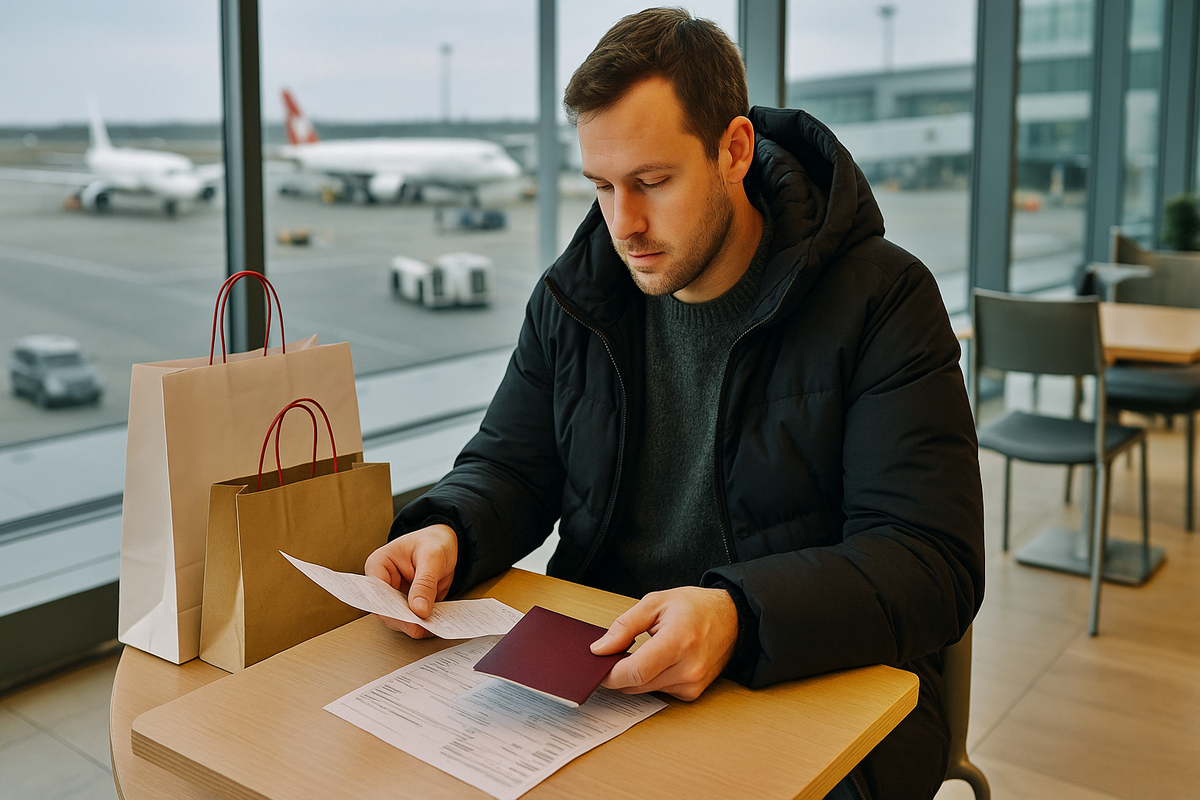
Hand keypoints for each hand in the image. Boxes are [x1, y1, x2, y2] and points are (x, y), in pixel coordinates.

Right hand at [364, 524, 456, 637]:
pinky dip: (424, 623)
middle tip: (420, 627)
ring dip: (415, 624)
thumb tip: (419, 609)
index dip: (389, 608)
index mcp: (379, 564)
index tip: (405, 619)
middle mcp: (384, 582)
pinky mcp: (410, 603)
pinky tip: (434, 625)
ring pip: (399, 618)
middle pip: (386, 610)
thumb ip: (425, 582)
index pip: (376, 592)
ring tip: (431, 627)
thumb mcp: (432, 557)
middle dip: (404, 620)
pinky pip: (414, 618)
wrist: (446, 541)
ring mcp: (396, 595)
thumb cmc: (434, 541)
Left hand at [590, 586, 738, 701]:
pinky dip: (650, 680)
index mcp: (679, 641)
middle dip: (618, 674)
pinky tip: (658, 661)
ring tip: (640, 653)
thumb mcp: (655, 603)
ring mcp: (693, 683)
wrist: (732, 619)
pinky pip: (659, 691)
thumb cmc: (696, 607)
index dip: (610, 673)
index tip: (598, 666)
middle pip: (636, 685)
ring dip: (634, 677)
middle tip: (613, 655)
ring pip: (645, 690)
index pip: (636, 671)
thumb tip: (601, 648)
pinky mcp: (693, 692)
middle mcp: (689, 668)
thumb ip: (625, 626)